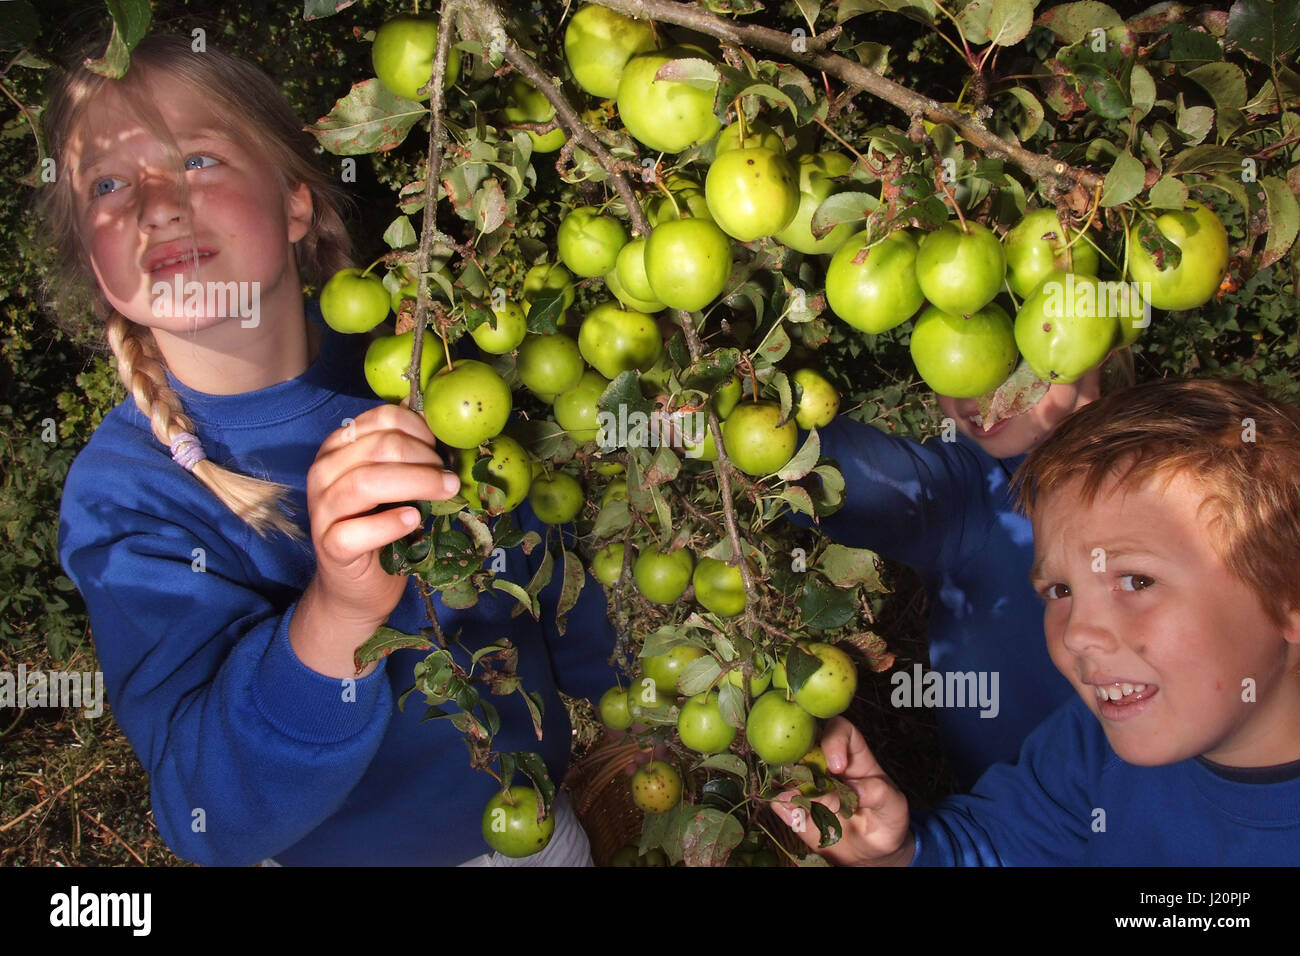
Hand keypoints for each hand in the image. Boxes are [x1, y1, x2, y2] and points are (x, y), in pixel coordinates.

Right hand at [295, 405, 458, 674]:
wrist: (359, 585)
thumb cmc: (383, 526)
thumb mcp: (396, 484)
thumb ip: (409, 456)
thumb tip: (446, 429)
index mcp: (339, 448)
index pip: (381, 419)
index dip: (419, 430)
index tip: (440, 450)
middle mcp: (324, 473)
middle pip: (378, 448)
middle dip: (423, 459)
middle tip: (450, 479)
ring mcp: (322, 510)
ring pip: (365, 482)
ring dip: (415, 483)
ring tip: (445, 492)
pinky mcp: (330, 546)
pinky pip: (355, 531)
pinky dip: (388, 524)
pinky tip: (413, 521)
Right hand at [770, 716, 913, 865]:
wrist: (872, 852)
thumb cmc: (886, 819)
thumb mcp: (893, 805)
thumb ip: (878, 793)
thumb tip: (853, 789)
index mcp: (851, 754)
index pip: (838, 730)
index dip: (834, 740)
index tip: (838, 767)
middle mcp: (824, 763)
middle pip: (802, 743)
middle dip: (798, 756)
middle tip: (805, 780)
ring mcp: (807, 784)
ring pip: (785, 770)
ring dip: (787, 783)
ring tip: (797, 802)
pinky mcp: (796, 807)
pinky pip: (780, 800)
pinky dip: (783, 806)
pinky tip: (795, 818)